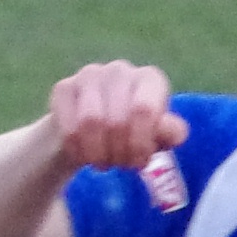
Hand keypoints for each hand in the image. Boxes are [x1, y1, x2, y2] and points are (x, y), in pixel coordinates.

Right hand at [46, 61, 186, 173]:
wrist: (93, 131)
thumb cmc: (133, 132)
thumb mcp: (157, 137)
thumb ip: (170, 133)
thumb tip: (173, 131)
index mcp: (149, 79)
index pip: (143, 110)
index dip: (139, 143)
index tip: (138, 164)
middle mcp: (120, 70)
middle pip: (116, 120)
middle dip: (119, 153)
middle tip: (120, 165)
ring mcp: (89, 75)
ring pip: (90, 122)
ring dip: (97, 153)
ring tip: (103, 162)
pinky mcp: (63, 87)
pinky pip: (68, 126)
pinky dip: (77, 149)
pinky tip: (83, 154)